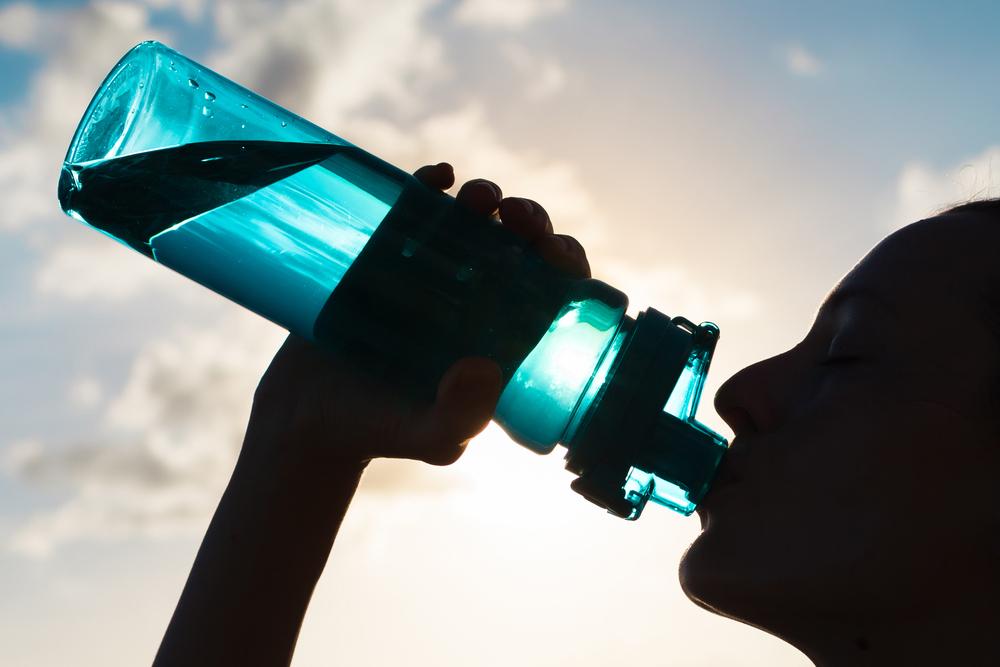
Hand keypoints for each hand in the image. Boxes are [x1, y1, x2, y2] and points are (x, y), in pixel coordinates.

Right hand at [245, 162, 590, 469]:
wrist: (309, 416)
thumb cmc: (382, 432)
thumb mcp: (431, 438)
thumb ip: (461, 417)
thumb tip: (486, 368)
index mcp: (505, 336)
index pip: (555, 291)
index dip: (566, 263)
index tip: (553, 253)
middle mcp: (476, 298)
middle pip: (521, 247)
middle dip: (531, 222)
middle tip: (517, 218)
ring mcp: (432, 271)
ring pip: (475, 220)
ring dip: (487, 197)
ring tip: (478, 198)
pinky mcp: (388, 252)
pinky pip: (417, 208)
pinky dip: (431, 183)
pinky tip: (439, 176)